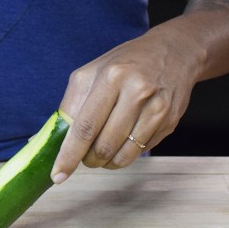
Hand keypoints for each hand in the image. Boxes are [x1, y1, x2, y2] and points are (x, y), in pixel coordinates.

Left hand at [51, 23, 201, 182]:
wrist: (174, 52)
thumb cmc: (124, 64)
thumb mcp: (91, 73)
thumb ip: (71, 105)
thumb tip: (54, 141)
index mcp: (111, 77)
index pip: (85, 126)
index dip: (69, 155)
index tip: (57, 175)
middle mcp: (137, 92)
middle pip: (103, 146)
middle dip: (87, 159)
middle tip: (84, 155)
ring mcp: (157, 109)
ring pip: (122, 156)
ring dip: (105, 162)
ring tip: (101, 150)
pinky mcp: (170, 122)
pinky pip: (139, 152)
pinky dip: (124, 154)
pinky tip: (122, 139)